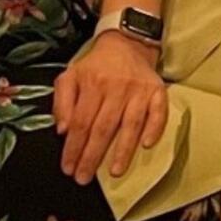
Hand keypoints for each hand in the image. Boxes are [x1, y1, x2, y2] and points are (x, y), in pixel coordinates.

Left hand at [51, 29, 168, 181]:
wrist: (128, 42)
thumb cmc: (96, 65)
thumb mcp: (70, 75)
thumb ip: (62, 102)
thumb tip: (63, 130)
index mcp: (92, 84)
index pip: (80, 122)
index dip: (73, 148)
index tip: (68, 168)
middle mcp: (116, 87)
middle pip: (103, 127)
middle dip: (92, 156)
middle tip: (84, 177)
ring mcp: (139, 90)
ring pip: (130, 124)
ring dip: (123, 150)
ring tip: (114, 172)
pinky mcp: (158, 91)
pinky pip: (158, 112)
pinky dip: (154, 128)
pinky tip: (147, 145)